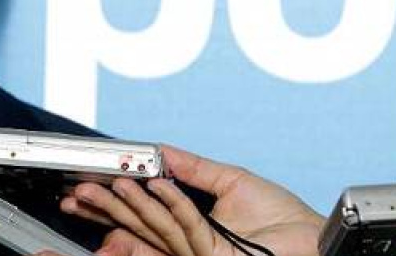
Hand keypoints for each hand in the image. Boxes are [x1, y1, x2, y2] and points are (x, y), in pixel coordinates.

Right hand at [60, 144, 324, 255]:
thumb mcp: (233, 183)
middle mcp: (189, 246)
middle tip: (76, 194)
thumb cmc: (287, 222)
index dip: (113, 204)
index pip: (142, 218)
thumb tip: (161, 151)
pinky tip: (152, 186)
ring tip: (106, 185)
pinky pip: (186, 228)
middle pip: (138, 227)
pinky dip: (169, 204)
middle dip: (105, 210)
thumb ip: (194, 168)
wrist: (320, 243)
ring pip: (154, 230)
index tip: (87, 189)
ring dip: (127, 206)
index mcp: (191, 230)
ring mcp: (199, 254)